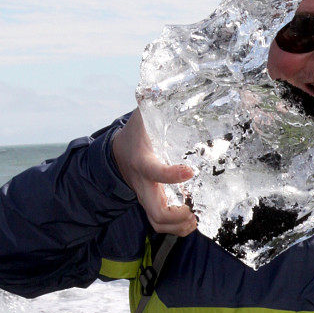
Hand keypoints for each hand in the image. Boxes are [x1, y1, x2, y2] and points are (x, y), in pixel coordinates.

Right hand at [111, 109, 196, 235]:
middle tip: (194, 210)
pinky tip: (192, 217)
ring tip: (196, 217)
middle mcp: (143, 184)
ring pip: (157, 223)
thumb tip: (156, 86)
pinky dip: (177, 226)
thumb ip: (152, 100)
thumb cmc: (136, 133)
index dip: (172, 175)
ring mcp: (146, 197)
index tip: (191, 170)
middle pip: (156, 212)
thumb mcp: (143, 116)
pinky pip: (160, 223)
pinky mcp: (151, 203)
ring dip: (179, 226)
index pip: (155, 172)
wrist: (117, 153)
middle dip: (177, 216)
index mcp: (142, 162)